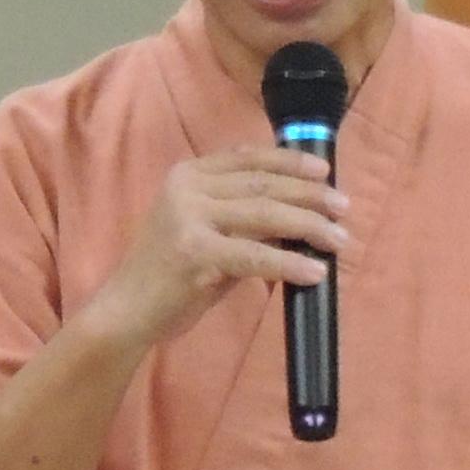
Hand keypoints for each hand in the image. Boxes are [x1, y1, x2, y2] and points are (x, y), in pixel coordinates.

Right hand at [92, 145, 343, 354]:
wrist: (126, 310)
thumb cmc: (170, 276)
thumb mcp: (205, 233)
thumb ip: (241, 219)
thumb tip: (299, 217)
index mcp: (188, 175)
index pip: (248, 158)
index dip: (290, 162)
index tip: (325, 170)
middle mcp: (188, 188)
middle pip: (262, 185)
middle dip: (309, 195)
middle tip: (343, 207)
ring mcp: (189, 218)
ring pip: (264, 214)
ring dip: (309, 226)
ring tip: (339, 239)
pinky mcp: (195, 253)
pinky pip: (255, 256)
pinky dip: (289, 264)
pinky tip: (314, 272)